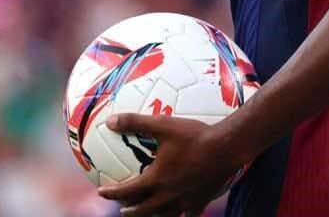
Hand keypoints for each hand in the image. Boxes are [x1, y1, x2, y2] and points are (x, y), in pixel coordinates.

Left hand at [96, 112, 242, 216]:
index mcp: (157, 180)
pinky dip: (181, 214)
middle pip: (144, 210)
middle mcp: (169, 195)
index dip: (112, 193)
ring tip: (148, 213)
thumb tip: (111, 121)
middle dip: (130, 211)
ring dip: (152, 215)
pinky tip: (182, 211)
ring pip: (165, 215)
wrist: (227, 148)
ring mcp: (186, 201)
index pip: (128, 191)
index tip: (101, 192)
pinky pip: (189, 214)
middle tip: (122, 209)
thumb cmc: (194, 135)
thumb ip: (135, 122)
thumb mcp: (162, 125)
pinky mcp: (201, 201)